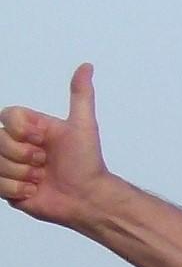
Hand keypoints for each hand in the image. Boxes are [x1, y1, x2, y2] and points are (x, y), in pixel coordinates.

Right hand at [0, 64, 111, 227]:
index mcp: (31, 129)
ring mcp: (12, 167)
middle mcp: (19, 146)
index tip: (43, 140)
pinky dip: (18, 190)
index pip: (6, 117)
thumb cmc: (86, 165)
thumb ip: (81, 96)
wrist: (88, 199)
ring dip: (23, 173)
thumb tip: (87, 67)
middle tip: (45, 163)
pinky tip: (35, 190)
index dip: (22, 130)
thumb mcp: (83, 126)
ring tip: (42, 177)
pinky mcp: (9, 189)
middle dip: (24, 155)